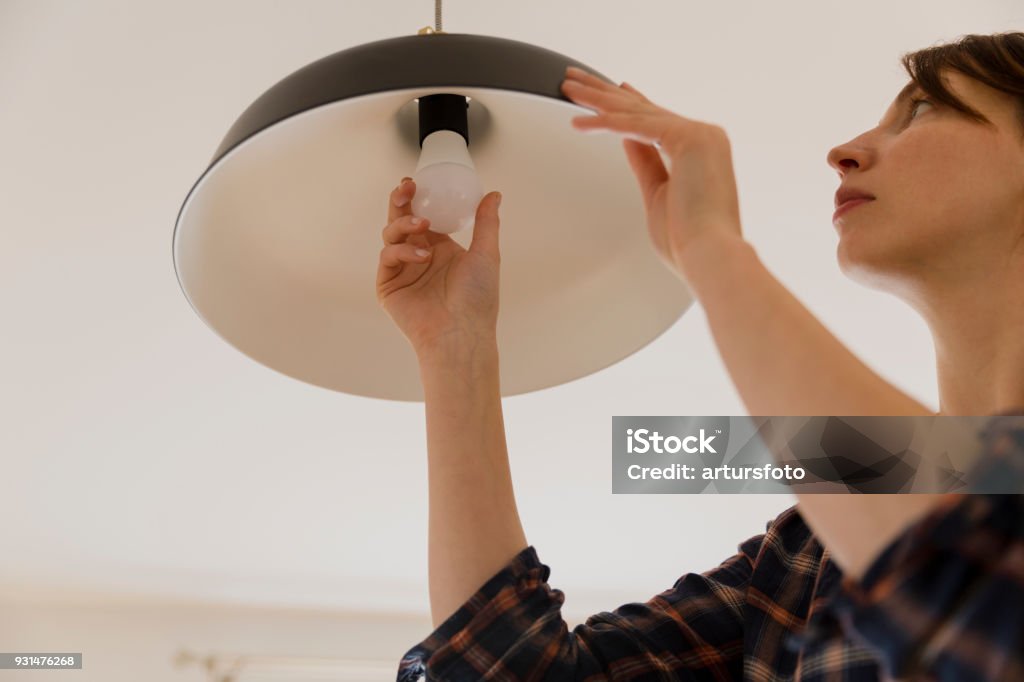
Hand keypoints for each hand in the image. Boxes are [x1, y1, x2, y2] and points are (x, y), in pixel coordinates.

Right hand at [376, 177, 503, 353]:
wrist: (461, 334)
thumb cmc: (478, 301)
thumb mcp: (486, 255)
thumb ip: (487, 222)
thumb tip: (493, 194)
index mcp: (440, 249)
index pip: (423, 215)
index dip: (418, 198)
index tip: (417, 182)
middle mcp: (419, 257)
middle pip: (401, 220)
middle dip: (401, 201)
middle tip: (407, 188)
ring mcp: (402, 271)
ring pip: (391, 235)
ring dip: (403, 224)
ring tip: (422, 226)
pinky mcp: (388, 285)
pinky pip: (388, 257)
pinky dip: (402, 252)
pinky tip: (422, 257)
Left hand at [560, 66, 743, 273]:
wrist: (710, 256)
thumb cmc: (688, 239)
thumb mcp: (658, 193)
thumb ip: (645, 163)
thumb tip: (628, 142)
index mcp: (702, 149)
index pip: (657, 119)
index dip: (629, 104)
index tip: (613, 90)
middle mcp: (704, 136)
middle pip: (643, 109)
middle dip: (605, 94)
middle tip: (575, 81)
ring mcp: (700, 134)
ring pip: (637, 111)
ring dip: (598, 100)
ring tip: (569, 89)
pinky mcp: (688, 139)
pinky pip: (637, 126)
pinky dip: (605, 124)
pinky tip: (579, 122)